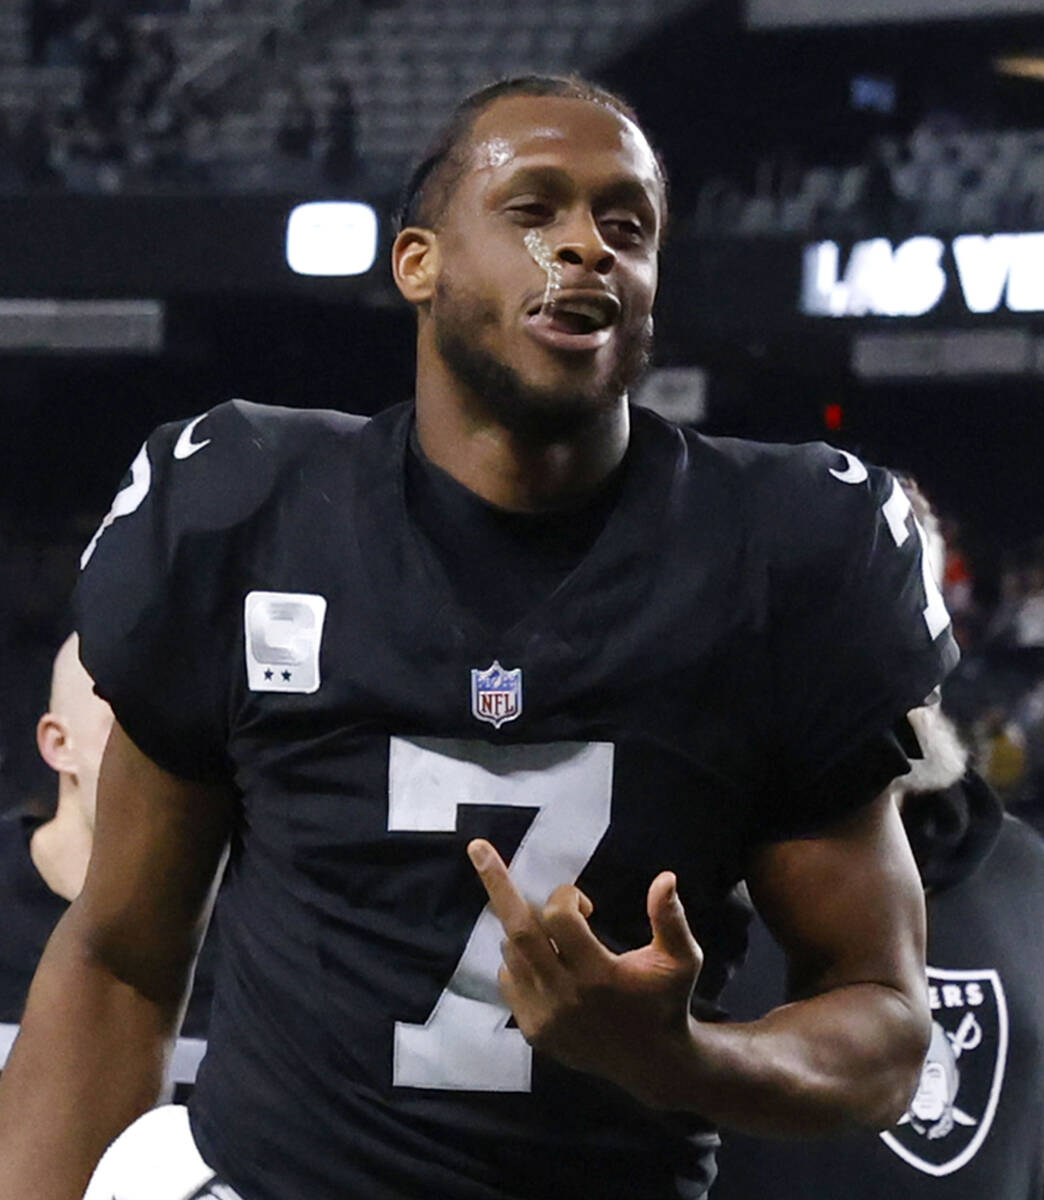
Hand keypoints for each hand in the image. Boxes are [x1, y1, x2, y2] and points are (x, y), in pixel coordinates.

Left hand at [467, 838, 703, 1106]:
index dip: (567, 897)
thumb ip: (671, 919)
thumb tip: (665, 877)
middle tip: (477, 850)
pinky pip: (509, 980)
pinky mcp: (533, 1031)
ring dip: (525, 930)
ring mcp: (545, 1016)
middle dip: (498, 885)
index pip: (560, 918)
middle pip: (519, 931)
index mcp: (600, 975)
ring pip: (513, 953)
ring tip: (554, 936)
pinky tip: (544, 963)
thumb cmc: (666, 1002)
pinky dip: (518, 961)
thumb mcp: (681, 960)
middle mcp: (566, 996)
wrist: (651, 1064)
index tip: (585, 904)